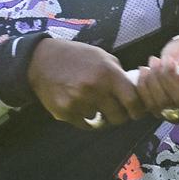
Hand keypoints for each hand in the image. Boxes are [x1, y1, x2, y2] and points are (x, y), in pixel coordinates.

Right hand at [28, 38, 144, 129]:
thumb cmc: (75, 56)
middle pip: (118, 117)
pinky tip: (78, 104)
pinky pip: (84, 124)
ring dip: (98, 114)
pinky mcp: (65, 112)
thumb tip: (134, 90)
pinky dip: (84, 117)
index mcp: (108, 73)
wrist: (41, 60)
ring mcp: (79, 102)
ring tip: (89, 100)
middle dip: (119, 115)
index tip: (136, 112)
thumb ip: (118, 73)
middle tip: (114, 110)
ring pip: (100, 120)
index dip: (137, 110)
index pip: (133, 101)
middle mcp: (95, 89)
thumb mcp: (101, 56)